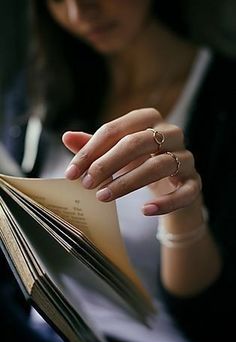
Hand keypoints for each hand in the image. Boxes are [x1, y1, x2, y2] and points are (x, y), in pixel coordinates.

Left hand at [62, 108, 201, 215]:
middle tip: (86, 184)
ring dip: (128, 182)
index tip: (71, 172)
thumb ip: (94, 146)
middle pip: (138, 142)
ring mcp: (186, 158)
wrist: (172, 183)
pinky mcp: (195, 183)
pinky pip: (185, 192)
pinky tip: (144, 210)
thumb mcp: (117, 154)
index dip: (91, 150)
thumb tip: (66, 137)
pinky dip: (165, 202)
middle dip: (108, 163)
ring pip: (159, 165)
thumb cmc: (140, 163)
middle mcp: (171, 133)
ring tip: (103, 196)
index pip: (116, 129)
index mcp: (149, 120)